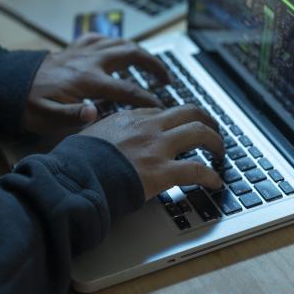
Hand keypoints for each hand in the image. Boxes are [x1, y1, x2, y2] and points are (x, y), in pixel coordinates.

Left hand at [23, 34, 170, 135]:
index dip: (148, 98)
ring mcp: (82, 52)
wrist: (5, 85)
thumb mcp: (47, 117)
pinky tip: (120, 50)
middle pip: (131, 54)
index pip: (127, 88)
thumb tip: (94, 113)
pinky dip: (114, 42)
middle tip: (167, 79)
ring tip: (153, 65)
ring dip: (140, 52)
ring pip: (120, 43)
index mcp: (86, 80)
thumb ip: (72, 116)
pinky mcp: (73, 49)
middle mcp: (88, 61)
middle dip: (154, 65)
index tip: (162, 106)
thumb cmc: (27, 105)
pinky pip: (100, 38)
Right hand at [80, 105, 224, 199]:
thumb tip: (104, 142)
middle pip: (190, 112)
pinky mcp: (162, 172)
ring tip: (220, 152)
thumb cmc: (76, 162)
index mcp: (129, 118)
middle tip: (212, 131)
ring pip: (199, 132)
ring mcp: (157, 147)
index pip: (163, 112)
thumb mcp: (88, 136)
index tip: (182, 128)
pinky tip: (215, 182)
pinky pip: (196, 169)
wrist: (73, 178)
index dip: (178, 120)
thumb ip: (104, 135)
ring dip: (216, 141)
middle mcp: (148, 127)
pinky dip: (210, 176)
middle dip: (207, 120)